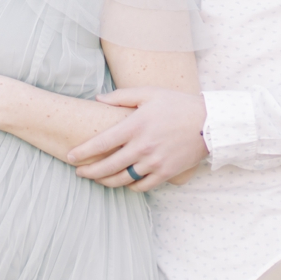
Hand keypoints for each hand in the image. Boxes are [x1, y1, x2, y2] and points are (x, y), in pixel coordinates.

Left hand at [69, 87, 207, 192]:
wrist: (210, 122)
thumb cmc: (178, 104)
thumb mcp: (149, 93)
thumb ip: (121, 96)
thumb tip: (98, 99)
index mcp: (136, 126)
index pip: (101, 143)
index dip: (82, 152)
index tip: (70, 157)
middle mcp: (143, 147)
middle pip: (107, 166)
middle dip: (89, 171)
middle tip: (79, 172)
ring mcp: (155, 162)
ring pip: (122, 179)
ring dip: (105, 181)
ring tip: (97, 178)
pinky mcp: (166, 173)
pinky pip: (142, 186)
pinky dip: (129, 186)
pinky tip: (123, 182)